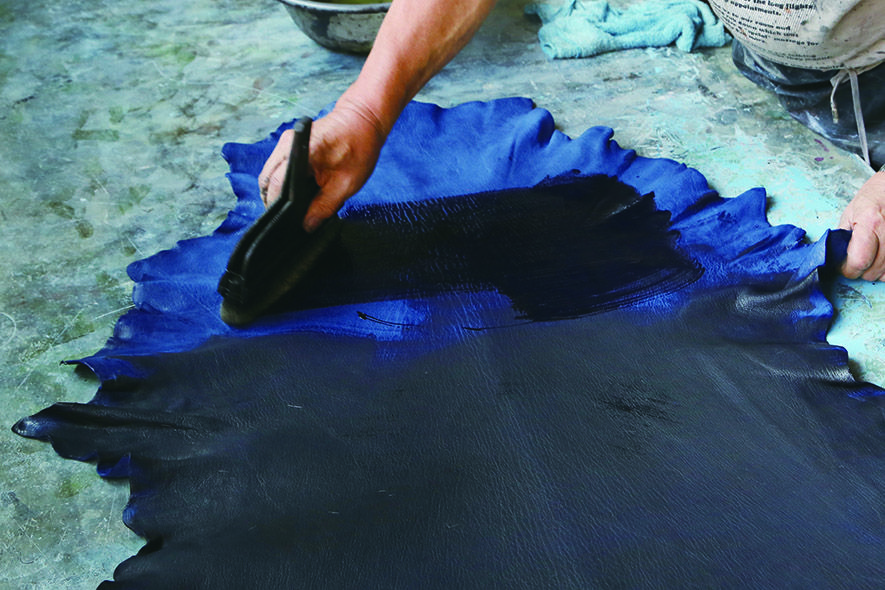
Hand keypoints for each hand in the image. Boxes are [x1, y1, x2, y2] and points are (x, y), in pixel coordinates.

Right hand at [258, 99, 386, 231]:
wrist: (362, 120)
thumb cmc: (359, 147)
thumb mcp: (347, 183)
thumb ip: (325, 206)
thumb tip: (307, 225)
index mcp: (301, 150)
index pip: (277, 183)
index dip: (278, 206)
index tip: (284, 222)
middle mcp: (286, 144)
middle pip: (267, 180)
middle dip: (274, 201)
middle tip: (289, 219)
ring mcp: (285, 143)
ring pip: (270, 175)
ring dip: (278, 192)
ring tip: (294, 207)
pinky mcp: (288, 145)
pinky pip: (277, 168)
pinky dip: (283, 182)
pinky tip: (297, 193)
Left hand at [839, 170, 884, 280]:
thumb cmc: (873, 198)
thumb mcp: (850, 214)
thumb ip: (843, 238)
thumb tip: (836, 259)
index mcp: (871, 223)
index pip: (858, 262)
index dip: (847, 270)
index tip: (843, 267)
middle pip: (873, 271)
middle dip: (861, 271)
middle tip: (856, 260)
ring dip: (876, 272)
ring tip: (871, 257)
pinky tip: (881, 258)